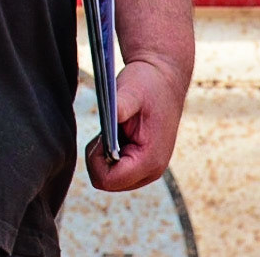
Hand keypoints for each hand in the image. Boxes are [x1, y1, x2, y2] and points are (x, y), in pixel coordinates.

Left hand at [84, 56, 189, 190]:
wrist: (164, 78)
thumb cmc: (147, 83)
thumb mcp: (131, 90)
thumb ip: (119, 107)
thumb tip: (108, 120)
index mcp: (150, 160)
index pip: (108, 180)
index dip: (95, 160)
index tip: (100, 136)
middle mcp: (152, 171)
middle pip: (107, 183)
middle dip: (98, 158)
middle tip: (106, 131)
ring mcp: (149, 170)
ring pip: (110, 178)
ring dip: (104, 156)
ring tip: (116, 131)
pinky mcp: (145, 164)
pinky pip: (116, 170)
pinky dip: (110, 154)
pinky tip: (120, 134)